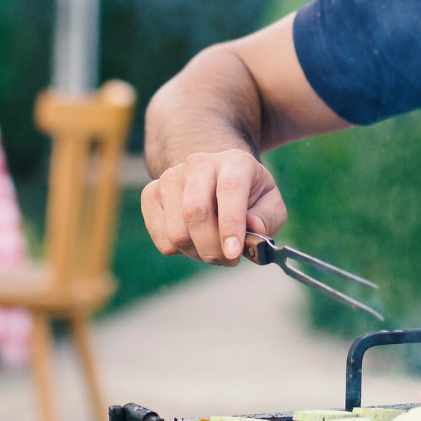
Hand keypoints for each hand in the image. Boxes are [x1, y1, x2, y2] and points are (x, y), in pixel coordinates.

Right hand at [140, 149, 288, 265]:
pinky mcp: (150, 194)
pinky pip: (162, 240)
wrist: (214, 180)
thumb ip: (267, 217)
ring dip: (198, 253)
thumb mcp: (269, 203)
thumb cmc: (247, 196)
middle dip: (212, 248)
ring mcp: (170, 178)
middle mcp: (198, 163)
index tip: (233, 253)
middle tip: (228, 259)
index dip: (231, 224)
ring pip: (177, 233)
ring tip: (213, 248)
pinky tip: (195, 240)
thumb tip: (252, 229)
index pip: (230, 189)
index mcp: (233, 161)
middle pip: (195, 213)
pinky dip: (181, 252)